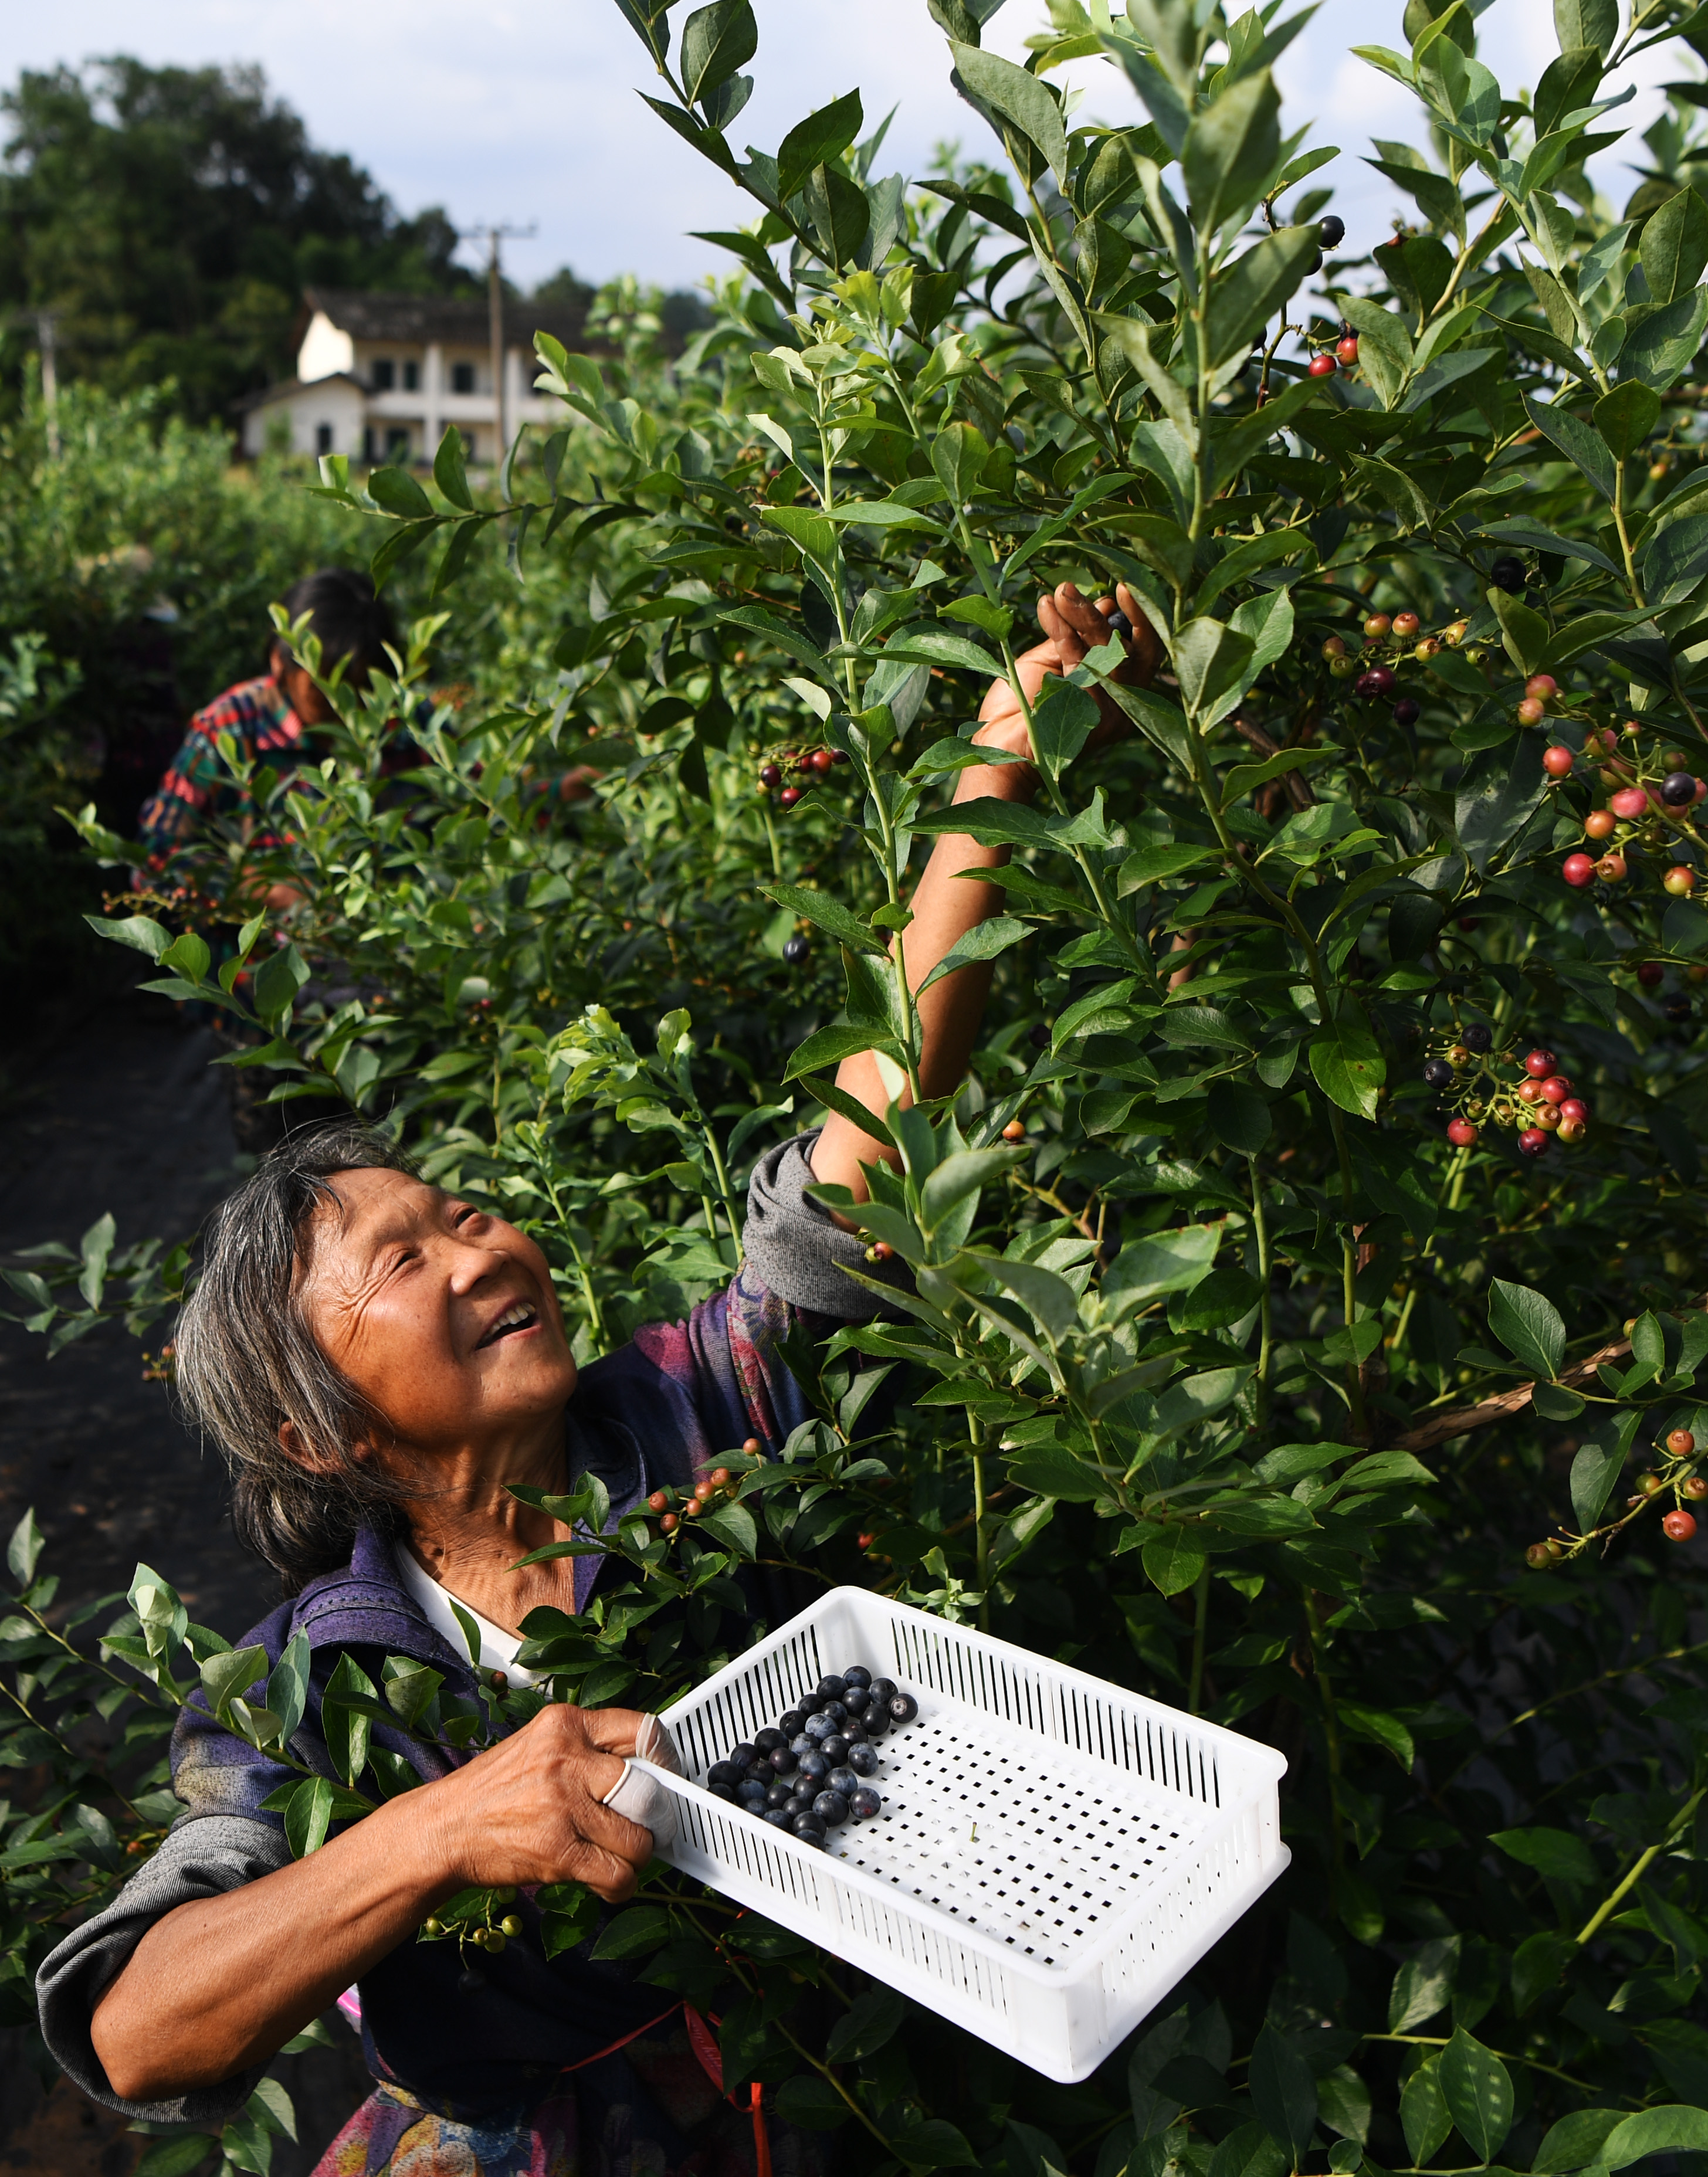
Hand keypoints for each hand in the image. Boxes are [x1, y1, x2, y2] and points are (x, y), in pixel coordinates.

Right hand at [427, 1702, 652, 1899]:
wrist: (442, 1829)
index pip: (643, 1730)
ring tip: (620, 1854)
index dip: (666, 1759)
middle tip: (648, 1825)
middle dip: (656, 1816)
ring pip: (639, 1838)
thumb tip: (648, 1769)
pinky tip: (608, 1880)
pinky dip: (621, 1885)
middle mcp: (567, 1759)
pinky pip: (617, 1874)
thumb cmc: (494, 1790)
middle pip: (649, 1788)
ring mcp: (562, 1806)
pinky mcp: (557, 1851)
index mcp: (565, 1724)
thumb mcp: (540, 1745)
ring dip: (638, 1855)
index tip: (669, 1777)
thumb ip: (588, 1748)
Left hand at [973, 581, 1161, 764]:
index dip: (1140, 617)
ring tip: (1061, 591)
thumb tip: (1107, 602)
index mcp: (1118, 690)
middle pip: (1137, 650)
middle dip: (1127, 614)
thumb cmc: (1019, 706)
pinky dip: (1063, 630)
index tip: (1122, 587)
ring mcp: (1113, 711)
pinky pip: (1081, 661)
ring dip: (1085, 615)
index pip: (1143, 648)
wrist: (996, 747)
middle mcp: (1124, 703)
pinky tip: (1047, 607)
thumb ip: (1079, 635)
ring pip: (1110, 652)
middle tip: (1108, 586)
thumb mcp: (1052, 660)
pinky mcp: (1094, 714)